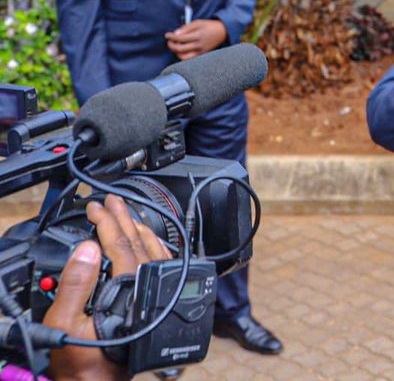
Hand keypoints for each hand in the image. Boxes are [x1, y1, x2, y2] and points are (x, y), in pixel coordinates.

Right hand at [45, 195, 170, 380]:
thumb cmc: (80, 361)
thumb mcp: (64, 324)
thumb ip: (75, 284)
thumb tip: (87, 248)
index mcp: (128, 292)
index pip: (120, 246)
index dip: (106, 223)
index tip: (96, 207)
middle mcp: (149, 292)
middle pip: (140, 245)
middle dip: (124, 219)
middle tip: (112, 200)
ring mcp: (157, 298)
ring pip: (155, 254)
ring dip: (140, 231)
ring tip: (127, 215)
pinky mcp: (158, 306)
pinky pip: (160, 268)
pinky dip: (152, 249)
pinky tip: (145, 243)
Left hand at [165, 19, 227, 60]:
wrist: (222, 32)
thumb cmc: (208, 26)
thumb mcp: (197, 22)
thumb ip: (186, 28)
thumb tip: (175, 34)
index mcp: (197, 36)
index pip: (180, 38)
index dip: (171, 37)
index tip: (167, 35)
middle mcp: (198, 45)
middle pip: (179, 49)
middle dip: (171, 45)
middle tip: (169, 41)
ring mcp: (200, 51)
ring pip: (183, 57)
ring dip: (176, 52)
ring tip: (175, 46)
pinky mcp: (201, 54)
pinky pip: (189, 58)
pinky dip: (182, 55)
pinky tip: (181, 49)